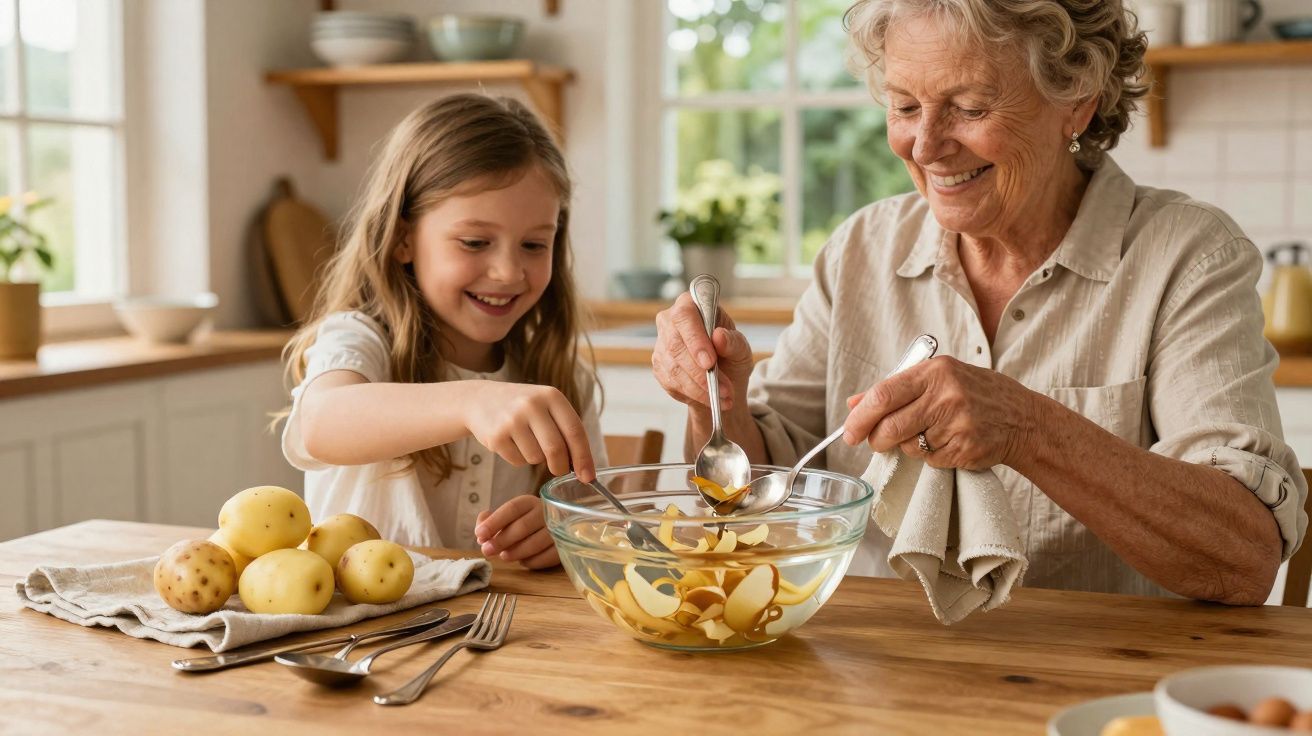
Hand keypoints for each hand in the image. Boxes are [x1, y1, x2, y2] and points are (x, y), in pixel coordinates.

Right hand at [463, 382, 595, 481]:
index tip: (588, 477)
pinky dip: (519, 459)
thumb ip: (565, 430)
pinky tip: (512, 443)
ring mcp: (512, 420)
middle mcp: (532, 405)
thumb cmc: (523, 408)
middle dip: (561, 467)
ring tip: (526, 442)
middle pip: (556, 449)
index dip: (584, 457)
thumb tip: (584, 467)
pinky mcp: (496, 436)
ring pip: (536, 458)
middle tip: (560, 470)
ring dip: (536, 459)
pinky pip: (518, 461)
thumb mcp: (546, 406)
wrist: (480, 399)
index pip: (575, 431)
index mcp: (551, 396)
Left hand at [474, 496, 558, 569]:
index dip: (494, 522)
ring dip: (515, 552)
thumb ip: (489, 521)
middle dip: (501, 540)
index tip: (479, 534)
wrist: (554, 529)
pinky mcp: (564, 547)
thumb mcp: (506, 517)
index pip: (511, 509)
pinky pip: (546, 557)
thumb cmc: (523, 524)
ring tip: (503, 556)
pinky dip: (531, 561)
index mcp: (529, 502)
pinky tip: (522, 561)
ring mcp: (557, 529)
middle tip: (487, 550)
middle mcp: (546, 512)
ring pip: (535, 543)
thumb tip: (480, 532)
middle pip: (523, 526)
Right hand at [651, 292, 754, 411]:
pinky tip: (709, 398)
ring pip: (674, 368)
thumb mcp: (741, 348)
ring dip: (700, 387)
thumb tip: (719, 337)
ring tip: (723, 397)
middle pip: (675, 345)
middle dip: (700, 372)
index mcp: (690, 305)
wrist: (722, 379)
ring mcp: (661, 345)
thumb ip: (733, 341)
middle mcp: (670, 321)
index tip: (709, 362)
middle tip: (722, 389)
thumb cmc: (730, 354)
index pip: (684, 316)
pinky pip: (671, 383)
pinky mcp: (659, 367)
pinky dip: (693, 394)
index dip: (695, 340)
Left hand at [841, 356, 1040, 469]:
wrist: (1023, 418)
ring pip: (909, 445)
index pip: (884, 394)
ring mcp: (958, 423)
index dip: (860, 416)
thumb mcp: (939, 379)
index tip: (849, 431)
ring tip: (931, 433)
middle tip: (876, 442)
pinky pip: (930, 460)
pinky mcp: (965, 448)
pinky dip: (931, 456)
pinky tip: (949, 442)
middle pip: (890, 426)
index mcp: (935, 371)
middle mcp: (946, 395)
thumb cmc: (975, 394)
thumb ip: (895, 389)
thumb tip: (854, 403)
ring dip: (910, 446)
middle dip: (876, 439)